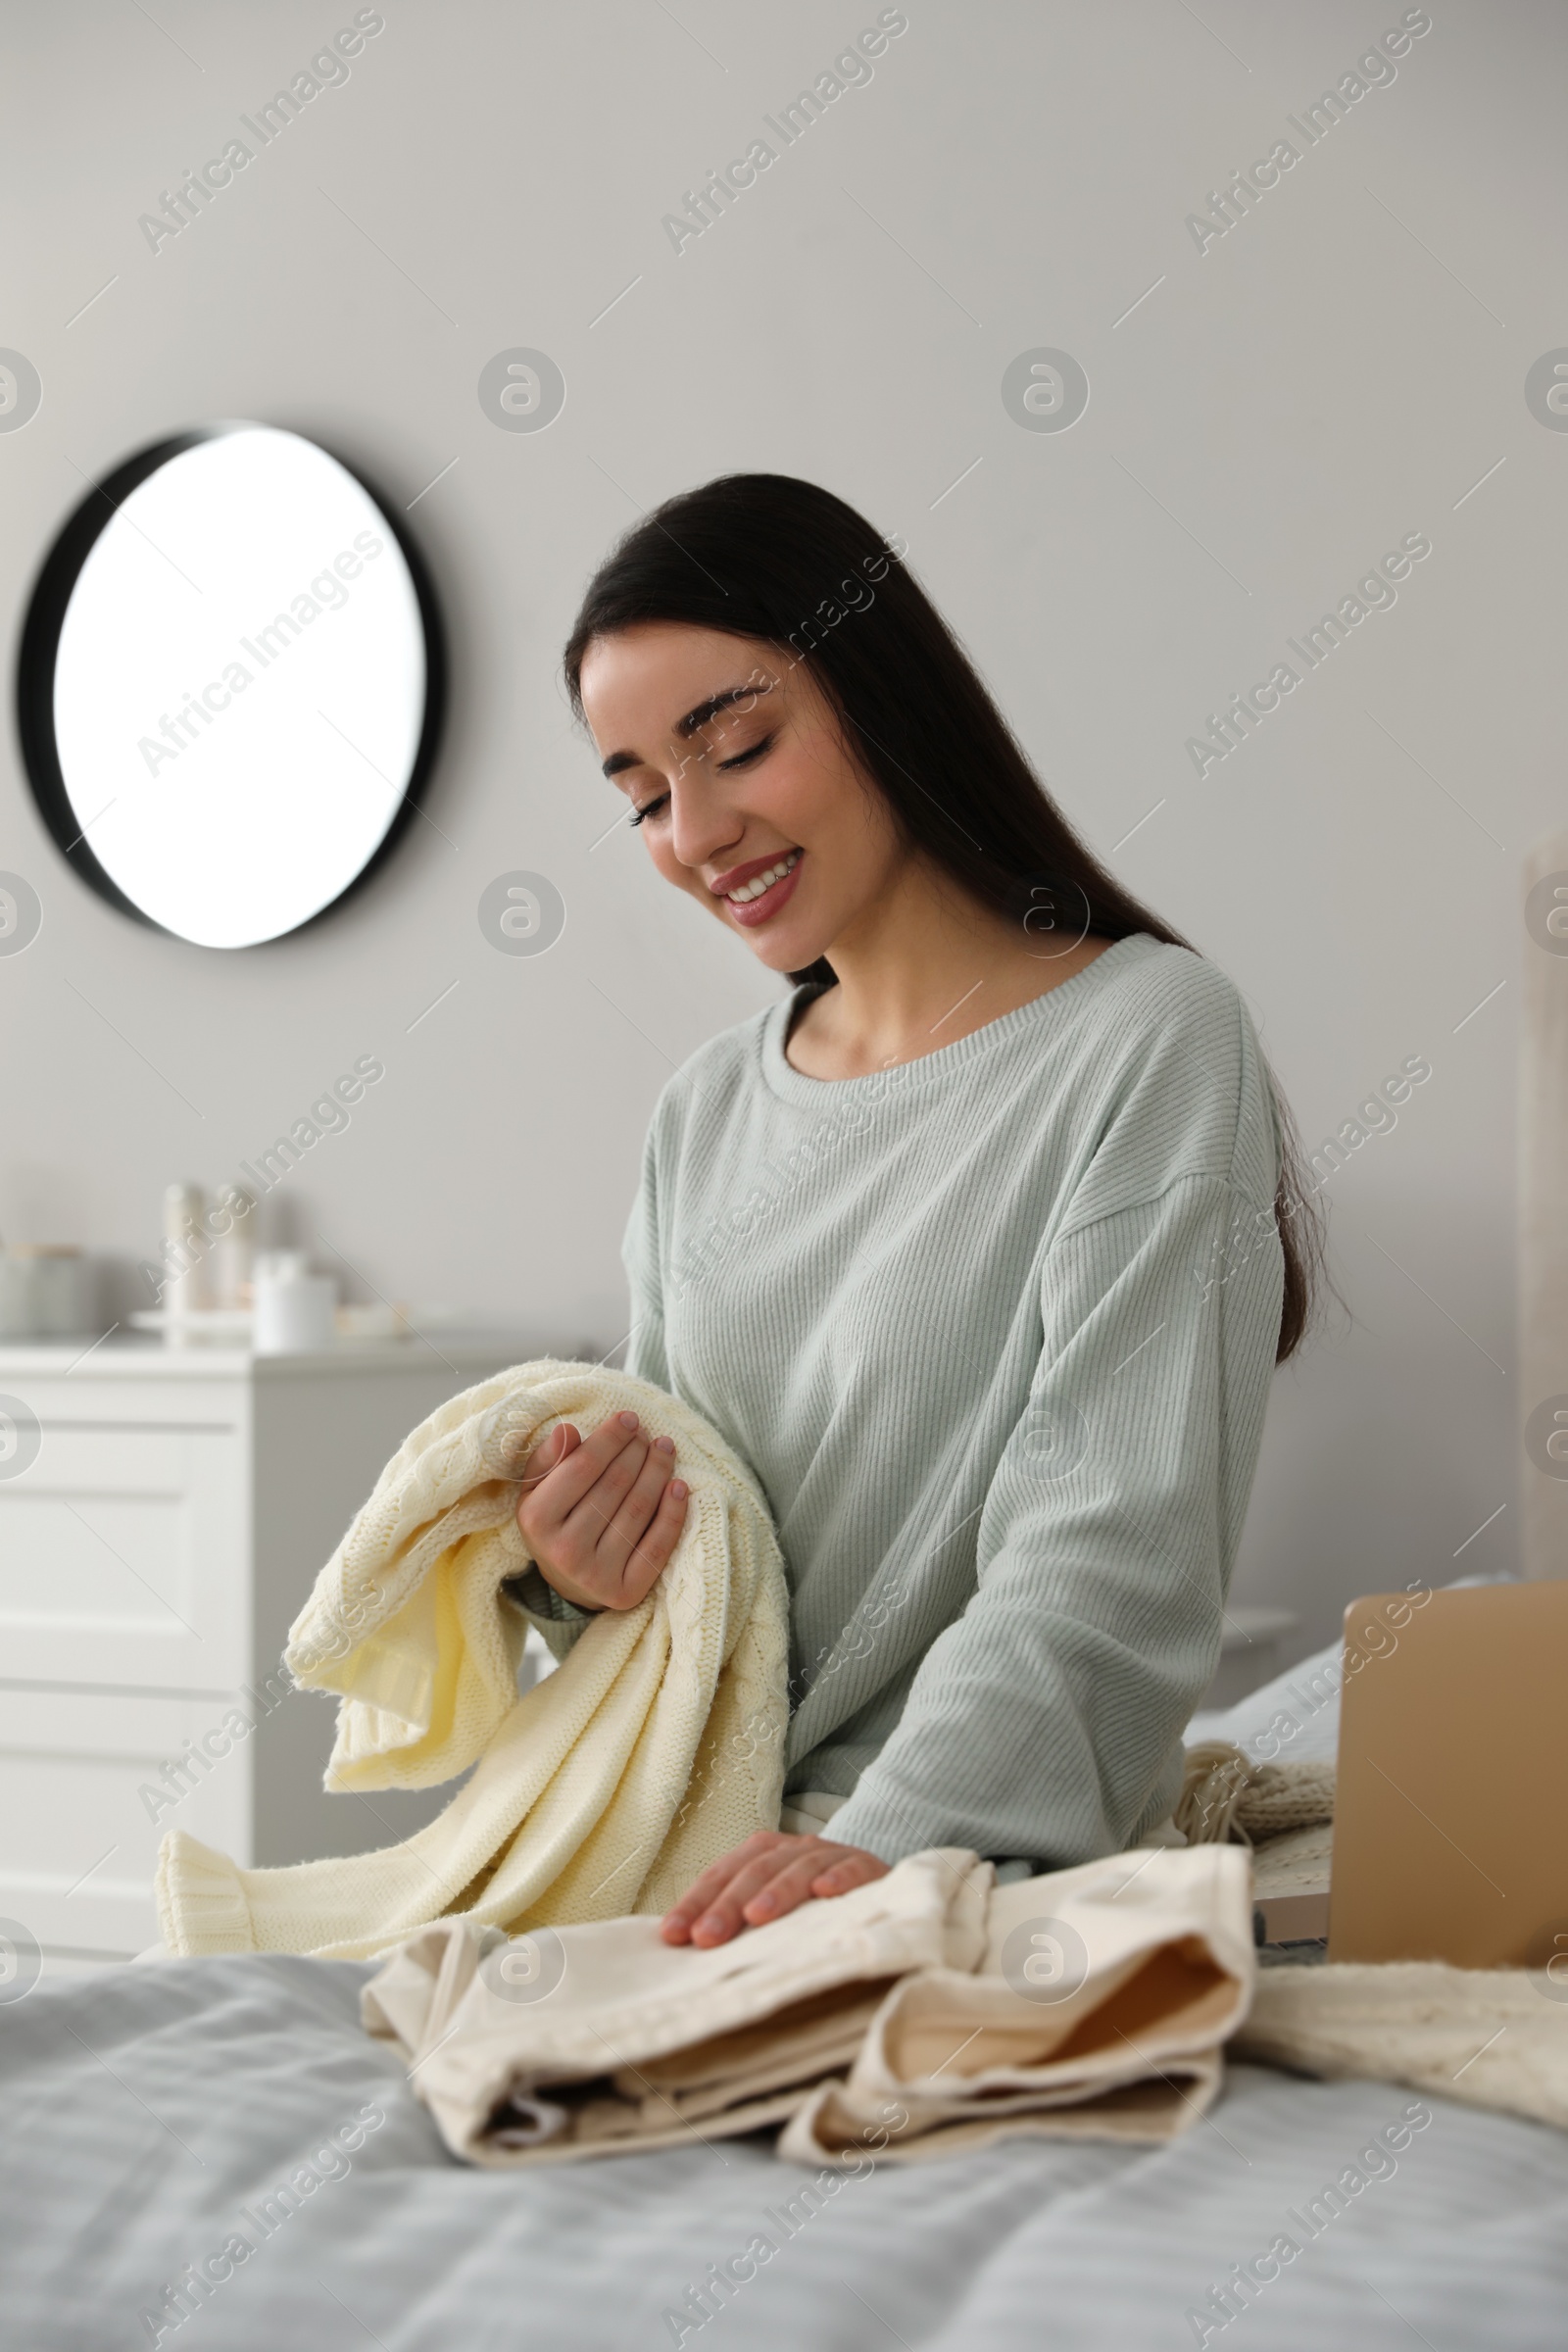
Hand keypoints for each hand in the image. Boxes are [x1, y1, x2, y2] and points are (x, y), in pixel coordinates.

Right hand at [514, 1410, 687, 1612]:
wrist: (568, 1581)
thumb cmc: (555, 1521)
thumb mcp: (537, 1490)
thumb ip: (549, 1458)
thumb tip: (568, 1430)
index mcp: (536, 1520)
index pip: (582, 1467)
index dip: (610, 1438)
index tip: (629, 1418)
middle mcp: (564, 1551)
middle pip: (614, 1486)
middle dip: (636, 1451)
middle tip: (647, 1433)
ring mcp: (595, 1575)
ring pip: (638, 1510)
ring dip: (658, 1472)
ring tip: (665, 1448)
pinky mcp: (625, 1592)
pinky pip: (657, 1546)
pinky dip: (673, 1513)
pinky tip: (679, 1486)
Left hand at [660, 1829, 888, 1947]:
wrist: (876, 1883)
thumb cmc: (811, 1904)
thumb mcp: (771, 1906)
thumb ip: (735, 1919)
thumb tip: (682, 1944)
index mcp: (762, 1854)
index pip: (722, 1874)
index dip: (696, 1902)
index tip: (672, 1935)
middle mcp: (792, 1849)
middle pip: (755, 1870)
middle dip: (727, 1904)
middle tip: (706, 1937)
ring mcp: (830, 1855)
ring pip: (798, 1867)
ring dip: (777, 1891)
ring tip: (756, 1917)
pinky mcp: (868, 1867)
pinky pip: (852, 1868)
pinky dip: (838, 1877)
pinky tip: (825, 1893)